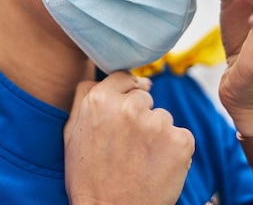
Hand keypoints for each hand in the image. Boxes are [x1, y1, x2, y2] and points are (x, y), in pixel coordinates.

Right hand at [64, 71, 194, 204]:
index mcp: (100, 100)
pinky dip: (174, 150)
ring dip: (157, 134)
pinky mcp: (180, 141)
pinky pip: (181, 135)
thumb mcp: (71, 133)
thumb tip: (103, 75)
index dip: (126, 93)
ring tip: (141, 161)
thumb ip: (84, 96)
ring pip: (162, 117)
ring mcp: (157, 123)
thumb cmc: (88, 178)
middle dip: (139, 117)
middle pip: (143, 98)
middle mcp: (129, 107)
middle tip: (128, 147)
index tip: (126, 111)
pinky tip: (158, 167)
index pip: (123, 78)